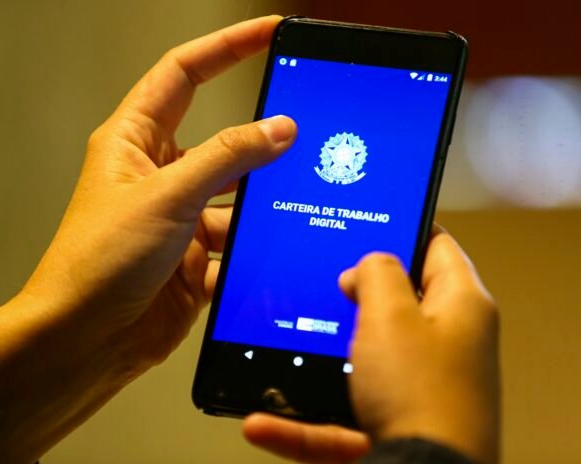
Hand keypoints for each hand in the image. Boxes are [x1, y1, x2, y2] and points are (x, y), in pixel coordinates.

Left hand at [23, 14, 295, 366]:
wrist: (85, 340)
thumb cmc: (98, 263)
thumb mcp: (167, 197)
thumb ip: (227, 158)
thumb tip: (279, 129)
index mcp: (135, 142)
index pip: (185, 74)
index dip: (228, 47)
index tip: (270, 31)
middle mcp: (158, 175)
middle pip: (223, 140)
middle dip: (260, 142)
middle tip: (306, 135)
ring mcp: (179, 218)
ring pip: (237, 196)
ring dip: (259, 205)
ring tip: (289, 207)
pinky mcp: (194, 258)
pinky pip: (237, 242)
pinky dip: (252, 248)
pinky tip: (264, 256)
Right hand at [244, 229, 499, 463]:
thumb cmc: (422, 397)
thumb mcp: (390, 314)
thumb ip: (377, 274)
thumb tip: (366, 266)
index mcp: (460, 307)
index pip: (437, 247)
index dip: (402, 227)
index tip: (367, 219)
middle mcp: (445, 346)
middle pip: (396, 304)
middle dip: (354, 294)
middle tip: (319, 278)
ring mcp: (419, 388)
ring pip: (360, 361)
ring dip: (318, 359)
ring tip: (283, 346)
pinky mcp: (394, 425)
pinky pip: (339, 417)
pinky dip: (302, 421)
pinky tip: (262, 422)